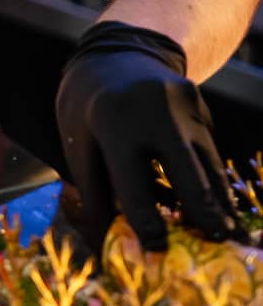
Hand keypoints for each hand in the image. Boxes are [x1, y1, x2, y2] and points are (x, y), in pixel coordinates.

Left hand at [56, 20, 237, 253]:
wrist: (113, 53)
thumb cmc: (87, 110)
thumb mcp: (78, 145)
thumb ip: (95, 194)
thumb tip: (108, 245)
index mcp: (114, 122)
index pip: (133, 183)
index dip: (146, 222)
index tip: (158, 252)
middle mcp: (155, 110)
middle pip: (189, 173)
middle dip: (205, 213)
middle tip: (218, 243)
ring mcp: (183, 102)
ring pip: (208, 162)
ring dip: (218, 199)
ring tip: (226, 231)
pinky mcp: (199, 101)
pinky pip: (207, 146)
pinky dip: (210, 174)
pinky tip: (214, 199)